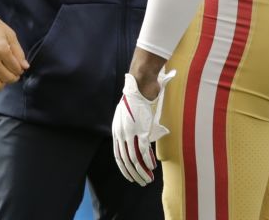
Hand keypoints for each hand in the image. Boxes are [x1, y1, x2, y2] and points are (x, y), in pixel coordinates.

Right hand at [0, 15, 28, 90]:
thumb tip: (25, 67)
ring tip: (3, 75)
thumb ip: (18, 52)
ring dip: (2, 83)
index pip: (17, 69)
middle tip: (12, 71)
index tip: (18, 66)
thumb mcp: (10, 35)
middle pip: (7, 79)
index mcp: (1, 49)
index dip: (20, 69)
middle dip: (13, 77)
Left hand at [112, 70, 175, 185]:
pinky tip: (152, 168)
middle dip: (133, 174)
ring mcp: (131, 132)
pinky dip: (147, 161)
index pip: (118, 156)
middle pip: (125, 160)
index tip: (130, 177)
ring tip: (147, 179)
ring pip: (134, 158)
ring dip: (141, 171)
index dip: (124, 168)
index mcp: (116, 132)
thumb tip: (137, 141)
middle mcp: (121, 134)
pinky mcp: (141, 130)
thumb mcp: (127, 117)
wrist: (140, 87)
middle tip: (141, 182)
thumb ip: (129, 130)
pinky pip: (143, 150)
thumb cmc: (135, 100)